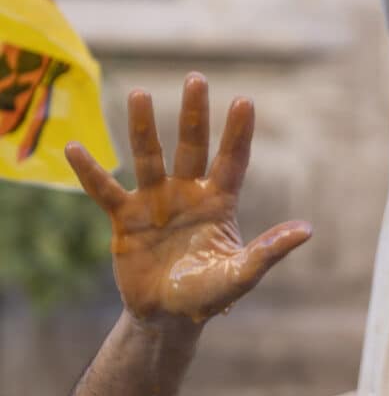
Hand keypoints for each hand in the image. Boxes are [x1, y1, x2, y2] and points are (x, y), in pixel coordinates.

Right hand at [65, 74, 311, 323]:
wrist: (167, 316)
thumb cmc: (208, 295)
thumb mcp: (240, 275)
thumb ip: (268, 251)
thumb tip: (307, 229)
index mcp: (219, 202)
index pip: (232, 160)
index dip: (238, 132)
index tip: (244, 100)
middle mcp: (187, 192)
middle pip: (192, 146)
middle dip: (194, 114)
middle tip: (196, 78)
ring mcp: (155, 201)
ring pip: (149, 156)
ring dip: (143, 127)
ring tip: (139, 92)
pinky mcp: (125, 218)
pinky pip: (104, 189)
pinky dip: (89, 171)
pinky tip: (73, 146)